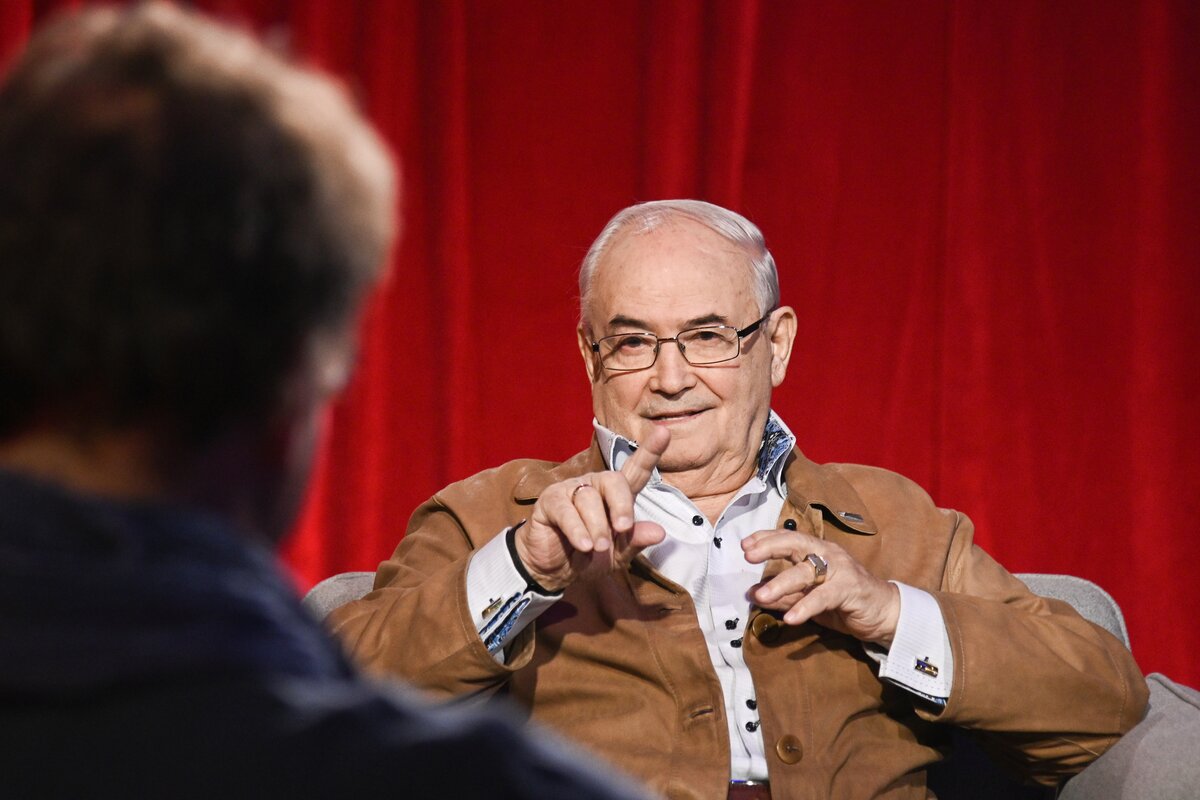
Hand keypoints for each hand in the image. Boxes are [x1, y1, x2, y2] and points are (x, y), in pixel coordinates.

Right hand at [515, 426, 669, 592]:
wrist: (555, 573)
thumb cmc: (590, 558)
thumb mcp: (618, 555)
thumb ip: (636, 541)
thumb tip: (660, 532)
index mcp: (616, 496)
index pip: (635, 470)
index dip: (649, 452)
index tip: (664, 433)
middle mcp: (594, 487)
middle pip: (612, 480)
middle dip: (621, 505)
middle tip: (623, 529)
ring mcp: (570, 492)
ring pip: (589, 499)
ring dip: (597, 527)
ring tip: (597, 548)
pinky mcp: (549, 502)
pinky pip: (566, 511)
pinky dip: (577, 530)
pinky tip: (584, 545)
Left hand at [742, 529, 899, 645]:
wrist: (883, 613)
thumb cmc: (843, 601)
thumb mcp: (807, 598)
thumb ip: (783, 595)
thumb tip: (751, 593)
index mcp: (816, 551)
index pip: (788, 537)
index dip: (765, 538)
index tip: (744, 545)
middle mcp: (827, 554)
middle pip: (795, 543)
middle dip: (770, 547)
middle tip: (748, 556)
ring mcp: (840, 569)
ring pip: (806, 571)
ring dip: (782, 583)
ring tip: (762, 596)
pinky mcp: (850, 589)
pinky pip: (823, 597)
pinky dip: (805, 607)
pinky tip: (791, 618)